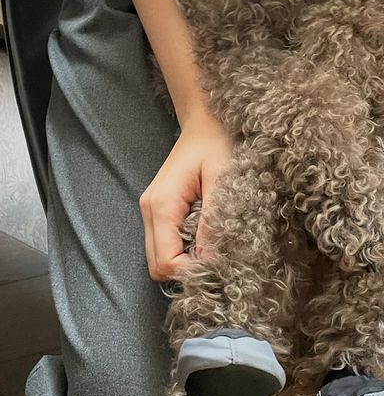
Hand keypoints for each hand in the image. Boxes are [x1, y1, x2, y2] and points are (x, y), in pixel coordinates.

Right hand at [139, 112, 233, 280]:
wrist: (205, 123)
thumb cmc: (216, 146)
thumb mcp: (221, 182)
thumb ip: (213, 222)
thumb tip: (210, 261)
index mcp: (162, 204)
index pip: (166, 261)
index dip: (191, 272)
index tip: (219, 266)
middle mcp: (149, 210)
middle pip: (157, 266)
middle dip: (185, 270)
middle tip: (216, 260)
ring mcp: (151, 210)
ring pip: (158, 257)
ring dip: (184, 260)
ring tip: (211, 245)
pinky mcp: (158, 210)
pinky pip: (164, 243)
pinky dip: (182, 248)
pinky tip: (203, 235)